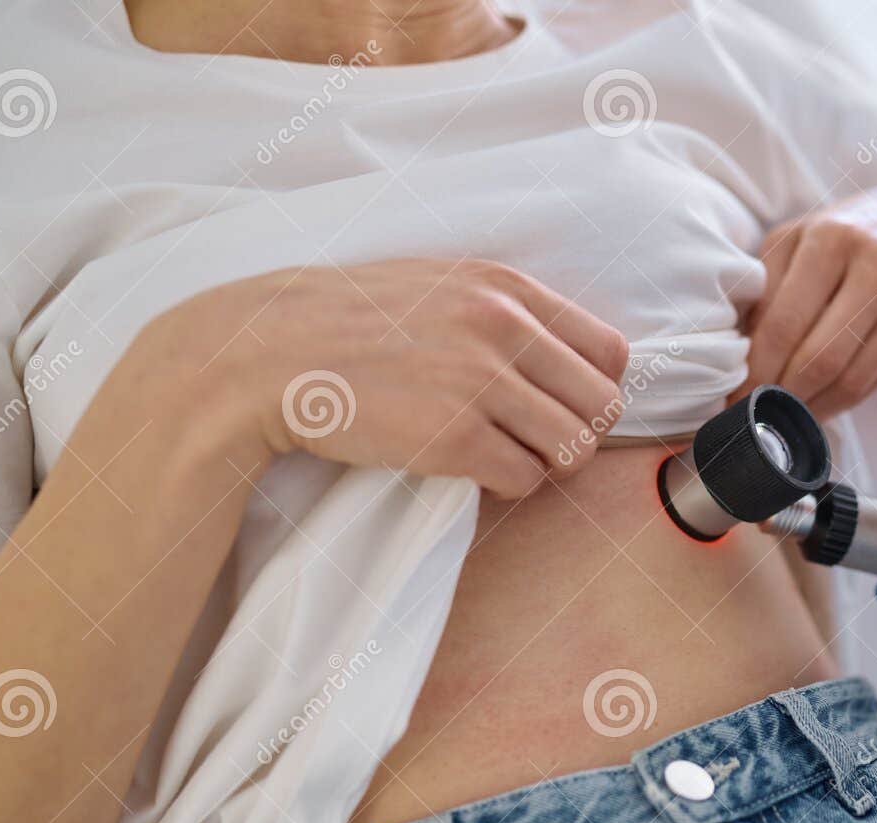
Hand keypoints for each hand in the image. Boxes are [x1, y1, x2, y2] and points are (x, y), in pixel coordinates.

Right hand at [147, 259, 628, 498]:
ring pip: (574, 449)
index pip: (610, 351)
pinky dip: (506, 485)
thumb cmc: (347, 322)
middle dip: (576, 431)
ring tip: (500, 453)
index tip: (560, 402)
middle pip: (603, 406)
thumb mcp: (435, 283)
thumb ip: (500, 309)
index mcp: (504, 288)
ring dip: (544, 462)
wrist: (265, 355)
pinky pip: (526, 480)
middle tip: (533, 440)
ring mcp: (482, 383)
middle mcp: (504, 328)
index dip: (593, 386)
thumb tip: (561, 355)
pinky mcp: (457, 438)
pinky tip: (469, 468)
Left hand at [740, 178, 876, 417]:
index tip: (731, 399)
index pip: (784, 323)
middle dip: (781, 395)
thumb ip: (766, 290)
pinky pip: (873, 380)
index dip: (755, 370)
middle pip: (820, 357)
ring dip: (811, 407)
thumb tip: (733, 359)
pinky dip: (840, 402)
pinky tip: (818, 404)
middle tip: (756, 416)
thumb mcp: (800, 240)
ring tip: (783, 417)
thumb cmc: (849, 235)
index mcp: (831, 237)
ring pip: (850, 378)